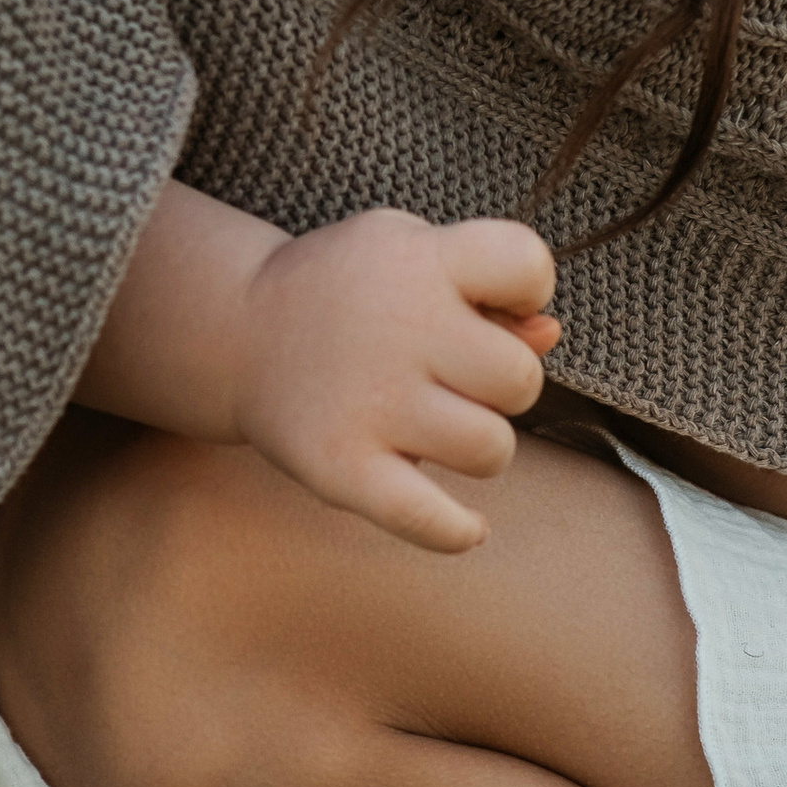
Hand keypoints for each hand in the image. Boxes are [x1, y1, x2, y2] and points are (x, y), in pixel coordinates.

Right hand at [228, 210, 558, 555]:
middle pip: (519, 377)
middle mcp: (398, 327)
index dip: (529, 285)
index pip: (524, 263)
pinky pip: (428, 520)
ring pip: (491, 449)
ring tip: (443, 428)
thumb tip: (547, 334)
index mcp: (420, 260)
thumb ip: (485, 292)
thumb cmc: (349, 291)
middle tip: (462, 378)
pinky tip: (467, 525)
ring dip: (481, 446)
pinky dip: (458, 531)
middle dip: (505, 384)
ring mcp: (370, 402)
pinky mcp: (340, 468)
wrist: (239, 330)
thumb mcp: (409, 255)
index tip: (500, 301)